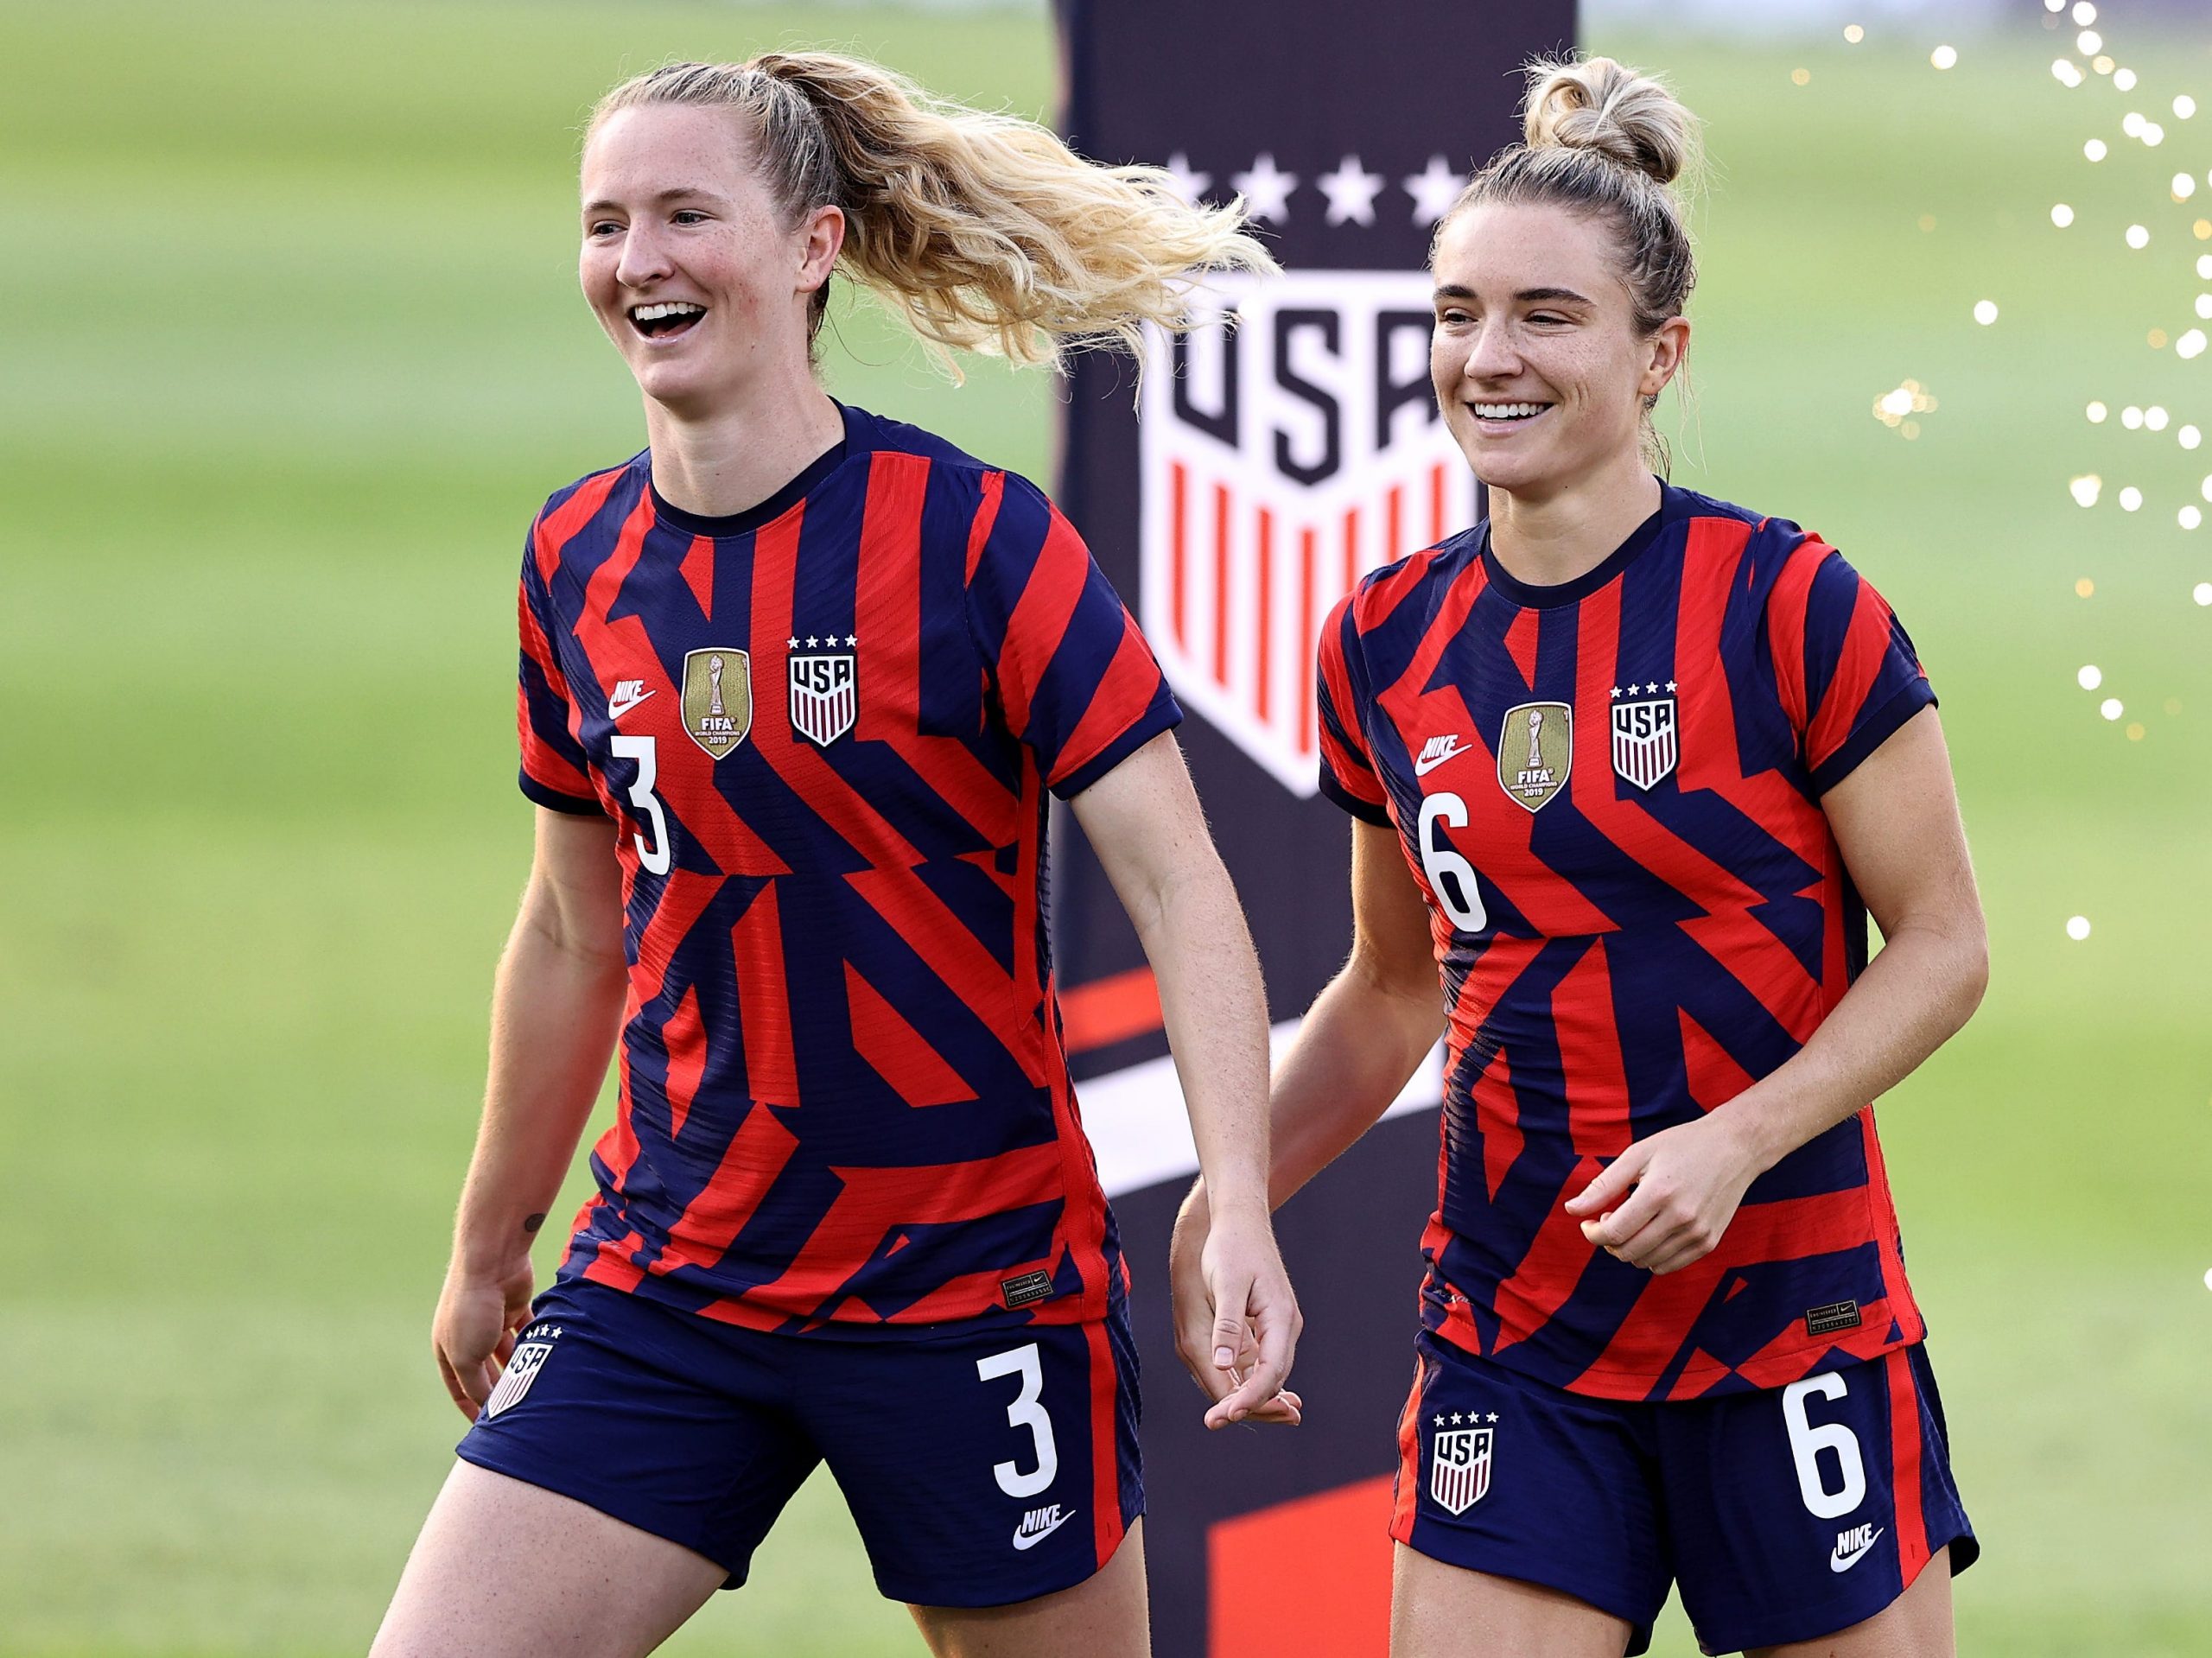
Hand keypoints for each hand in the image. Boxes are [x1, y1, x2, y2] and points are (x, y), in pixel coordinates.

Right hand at [432, 1254, 535, 1419]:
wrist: (492, 1263)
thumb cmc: (471, 1310)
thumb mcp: (466, 1357)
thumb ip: (476, 1385)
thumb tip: (489, 1409)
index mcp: (448, 1349)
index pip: (460, 1387)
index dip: (472, 1408)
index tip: (486, 1430)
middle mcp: (469, 1335)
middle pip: (487, 1372)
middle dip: (501, 1391)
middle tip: (520, 1412)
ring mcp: (493, 1321)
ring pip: (510, 1354)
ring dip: (521, 1370)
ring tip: (537, 1391)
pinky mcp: (517, 1307)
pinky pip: (529, 1332)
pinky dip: (537, 1345)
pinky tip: (550, 1361)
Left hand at [1169, 1183, 1304, 1429]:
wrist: (1241, 1217)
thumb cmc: (1232, 1246)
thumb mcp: (1227, 1283)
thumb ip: (1228, 1326)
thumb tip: (1224, 1365)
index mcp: (1280, 1318)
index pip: (1269, 1372)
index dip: (1249, 1398)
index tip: (1225, 1415)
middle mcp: (1285, 1327)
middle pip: (1271, 1379)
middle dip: (1246, 1404)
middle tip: (1214, 1422)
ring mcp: (1278, 1326)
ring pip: (1266, 1373)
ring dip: (1246, 1395)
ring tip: (1220, 1416)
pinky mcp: (1266, 1323)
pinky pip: (1259, 1360)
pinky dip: (1247, 1378)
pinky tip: (1230, 1391)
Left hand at [1563, 1113, 1761, 1275]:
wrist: (1736, 1148)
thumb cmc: (1682, 1145)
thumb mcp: (1638, 1154)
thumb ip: (1603, 1185)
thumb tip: (1571, 1209)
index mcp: (1659, 1193)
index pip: (1614, 1232)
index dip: (1592, 1233)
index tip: (1587, 1223)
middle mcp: (1681, 1218)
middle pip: (1628, 1251)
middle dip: (1608, 1242)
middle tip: (1609, 1220)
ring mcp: (1698, 1234)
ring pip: (1646, 1263)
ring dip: (1629, 1249)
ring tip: (1632, 1223)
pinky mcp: (1710, 1243)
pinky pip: (1668, 1266)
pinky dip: (1651, 1257)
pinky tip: (1650, 1233)